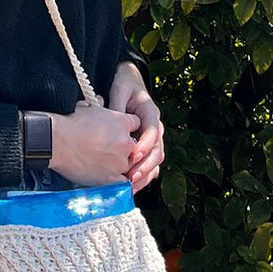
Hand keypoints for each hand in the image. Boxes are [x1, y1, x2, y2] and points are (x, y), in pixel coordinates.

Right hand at [47, 100, 140, 187]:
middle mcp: (125, 142)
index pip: (136, 125)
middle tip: (109, 148)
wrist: (56, 141)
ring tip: (104, 163)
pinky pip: (123, 184)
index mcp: (122, 122)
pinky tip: (110, 178)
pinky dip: (118, 182)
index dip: (126, 128)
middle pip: (134, 147)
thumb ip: (99, 105)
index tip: (119, 131)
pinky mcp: (111, 179)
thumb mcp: (87, 107)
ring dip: (120, 164)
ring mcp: (120, 162)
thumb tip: (101, 100)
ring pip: (129, 165)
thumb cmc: (69, 123)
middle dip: (124, 148)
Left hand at [107, 61, 163, 193]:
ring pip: (156, 160)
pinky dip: (143, 176)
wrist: (129, 84)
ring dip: (145, 174)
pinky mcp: (146, 147)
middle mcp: (155, 127)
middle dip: (146, 165)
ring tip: (132, 186)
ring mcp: (153, 139)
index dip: (145, 144)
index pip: (152, 131)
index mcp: (151, 113)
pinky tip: (132, 187)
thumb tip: (114, 120)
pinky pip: (149, 164)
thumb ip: (118, 105)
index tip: (134, 154)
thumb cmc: (124, 86)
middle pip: (157, 150)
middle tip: (132, 176)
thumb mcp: (120, 89)